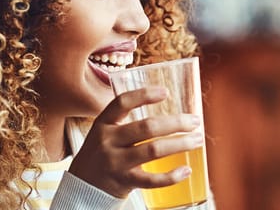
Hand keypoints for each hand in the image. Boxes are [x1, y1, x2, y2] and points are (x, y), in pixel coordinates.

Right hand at [68, 86, 203, 197]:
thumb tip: (165, 111)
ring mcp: (115, 163)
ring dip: (180, 144)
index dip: (144, 95)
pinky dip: (172, 176)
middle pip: (146, 127)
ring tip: (197, 139)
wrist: (81, 188)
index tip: (165, 92)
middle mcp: (108, 141)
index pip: (122, 103)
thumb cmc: (101, 155)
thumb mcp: (104, 133)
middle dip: (175, 122)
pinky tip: (186, 170)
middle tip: (195, 121)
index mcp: (103, 124)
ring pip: (153, 150)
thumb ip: (125, 122)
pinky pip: (152, 180)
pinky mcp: (124, 182)